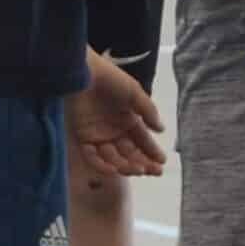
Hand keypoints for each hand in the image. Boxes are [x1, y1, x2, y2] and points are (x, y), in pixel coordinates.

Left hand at [67, 50, 166, 177]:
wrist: (83, 73)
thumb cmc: (110, 79)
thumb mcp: (134, 92)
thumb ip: (148, 111)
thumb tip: (161, 130)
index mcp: (128, 119)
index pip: (142, 140)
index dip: (152, 151)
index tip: (162, 162)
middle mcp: (114, 130)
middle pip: (130, 152)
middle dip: (143, 163)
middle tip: (154, 172)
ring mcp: (98, 135)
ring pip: (114, 158)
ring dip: (126, 166)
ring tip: (138, 169)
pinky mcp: (82, 138)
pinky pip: (93, 157)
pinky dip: (103, 165)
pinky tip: (115, 170)